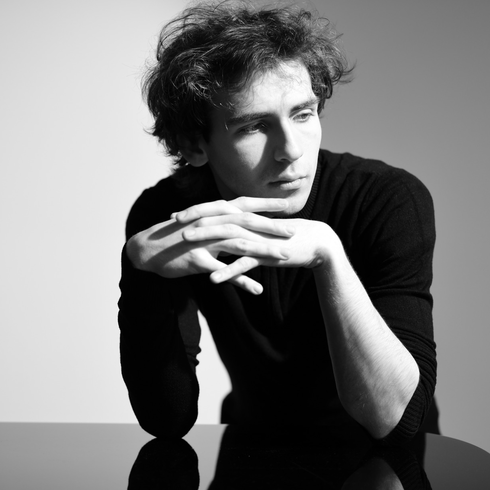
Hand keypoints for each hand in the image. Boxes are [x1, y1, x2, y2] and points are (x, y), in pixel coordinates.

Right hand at [126, 197, 295, 293]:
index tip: (286, 204)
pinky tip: (257, 290)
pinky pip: (224, 271)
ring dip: (264, 251)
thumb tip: (238, 223)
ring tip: (284, 257)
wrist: (147, 248)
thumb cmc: (174, 237)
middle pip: (246, 223)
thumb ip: (218, 224)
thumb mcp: (198, 225)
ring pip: (239, 244)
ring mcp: (203, 241)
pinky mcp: (197, 260)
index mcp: (211, 214)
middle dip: (271, 226)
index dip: (265, 204)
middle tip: (293, 231)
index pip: (243, 204)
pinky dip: (241, 280)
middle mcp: (210, 224)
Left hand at [180, 216, 341, 284]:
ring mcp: (258, 238)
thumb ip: (244, 231)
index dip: (196, 211)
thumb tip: (226, 231)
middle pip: (218, 218)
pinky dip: (228, 271)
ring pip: (228, 237)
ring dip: (206, 240)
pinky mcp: (267, 255)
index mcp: (248, 217)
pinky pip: (244, 263)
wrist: (317, 244)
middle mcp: (251, 223)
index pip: (218, 209)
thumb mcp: (261, 233)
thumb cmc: (287, 238)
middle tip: (172, 223)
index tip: (175, 216)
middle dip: (194, 220)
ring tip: (185, 244)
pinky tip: (213, 279)